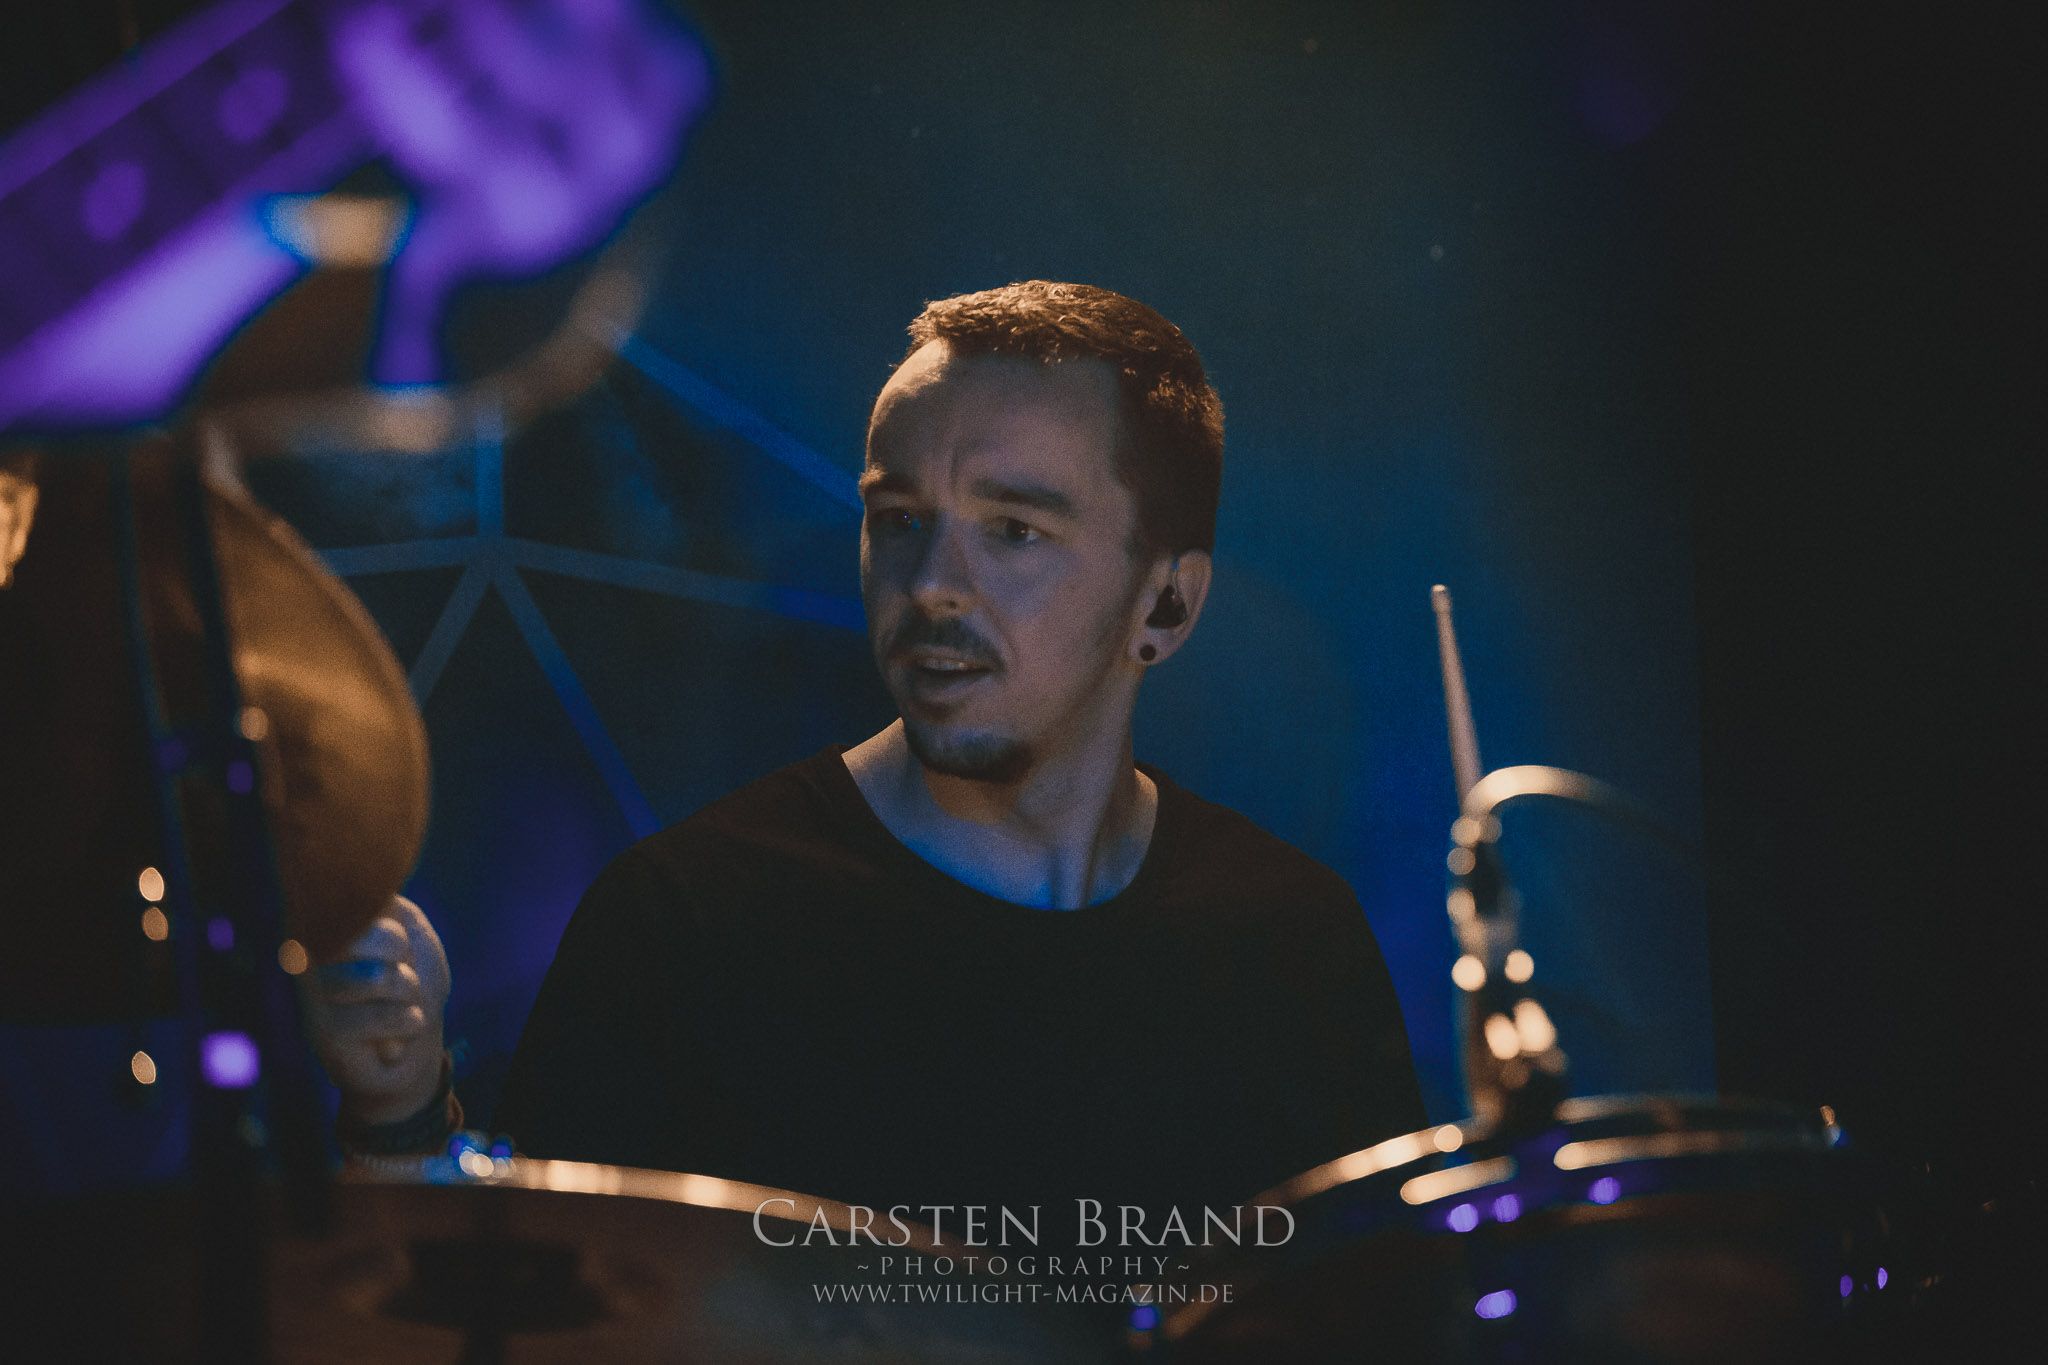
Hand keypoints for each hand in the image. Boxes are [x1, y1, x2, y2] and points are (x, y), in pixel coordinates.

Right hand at [302, 894, 451, 1124]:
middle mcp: (307, 954)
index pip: (361, 903)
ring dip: (408, 993)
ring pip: (380, 977)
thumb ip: (382, 901)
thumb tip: (363, 888)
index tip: (397, 951)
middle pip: (379, 937)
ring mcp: (311, 994)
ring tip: (396, 1004)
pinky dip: (408, 1023)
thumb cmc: (412, 978)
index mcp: (326, 921)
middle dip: (406, 961)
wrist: (417, 1040)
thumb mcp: (407, 926)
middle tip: (397, 978)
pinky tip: (394, 1036)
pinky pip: (386, 1016)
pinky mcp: (324, 1033)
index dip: (394, 933)